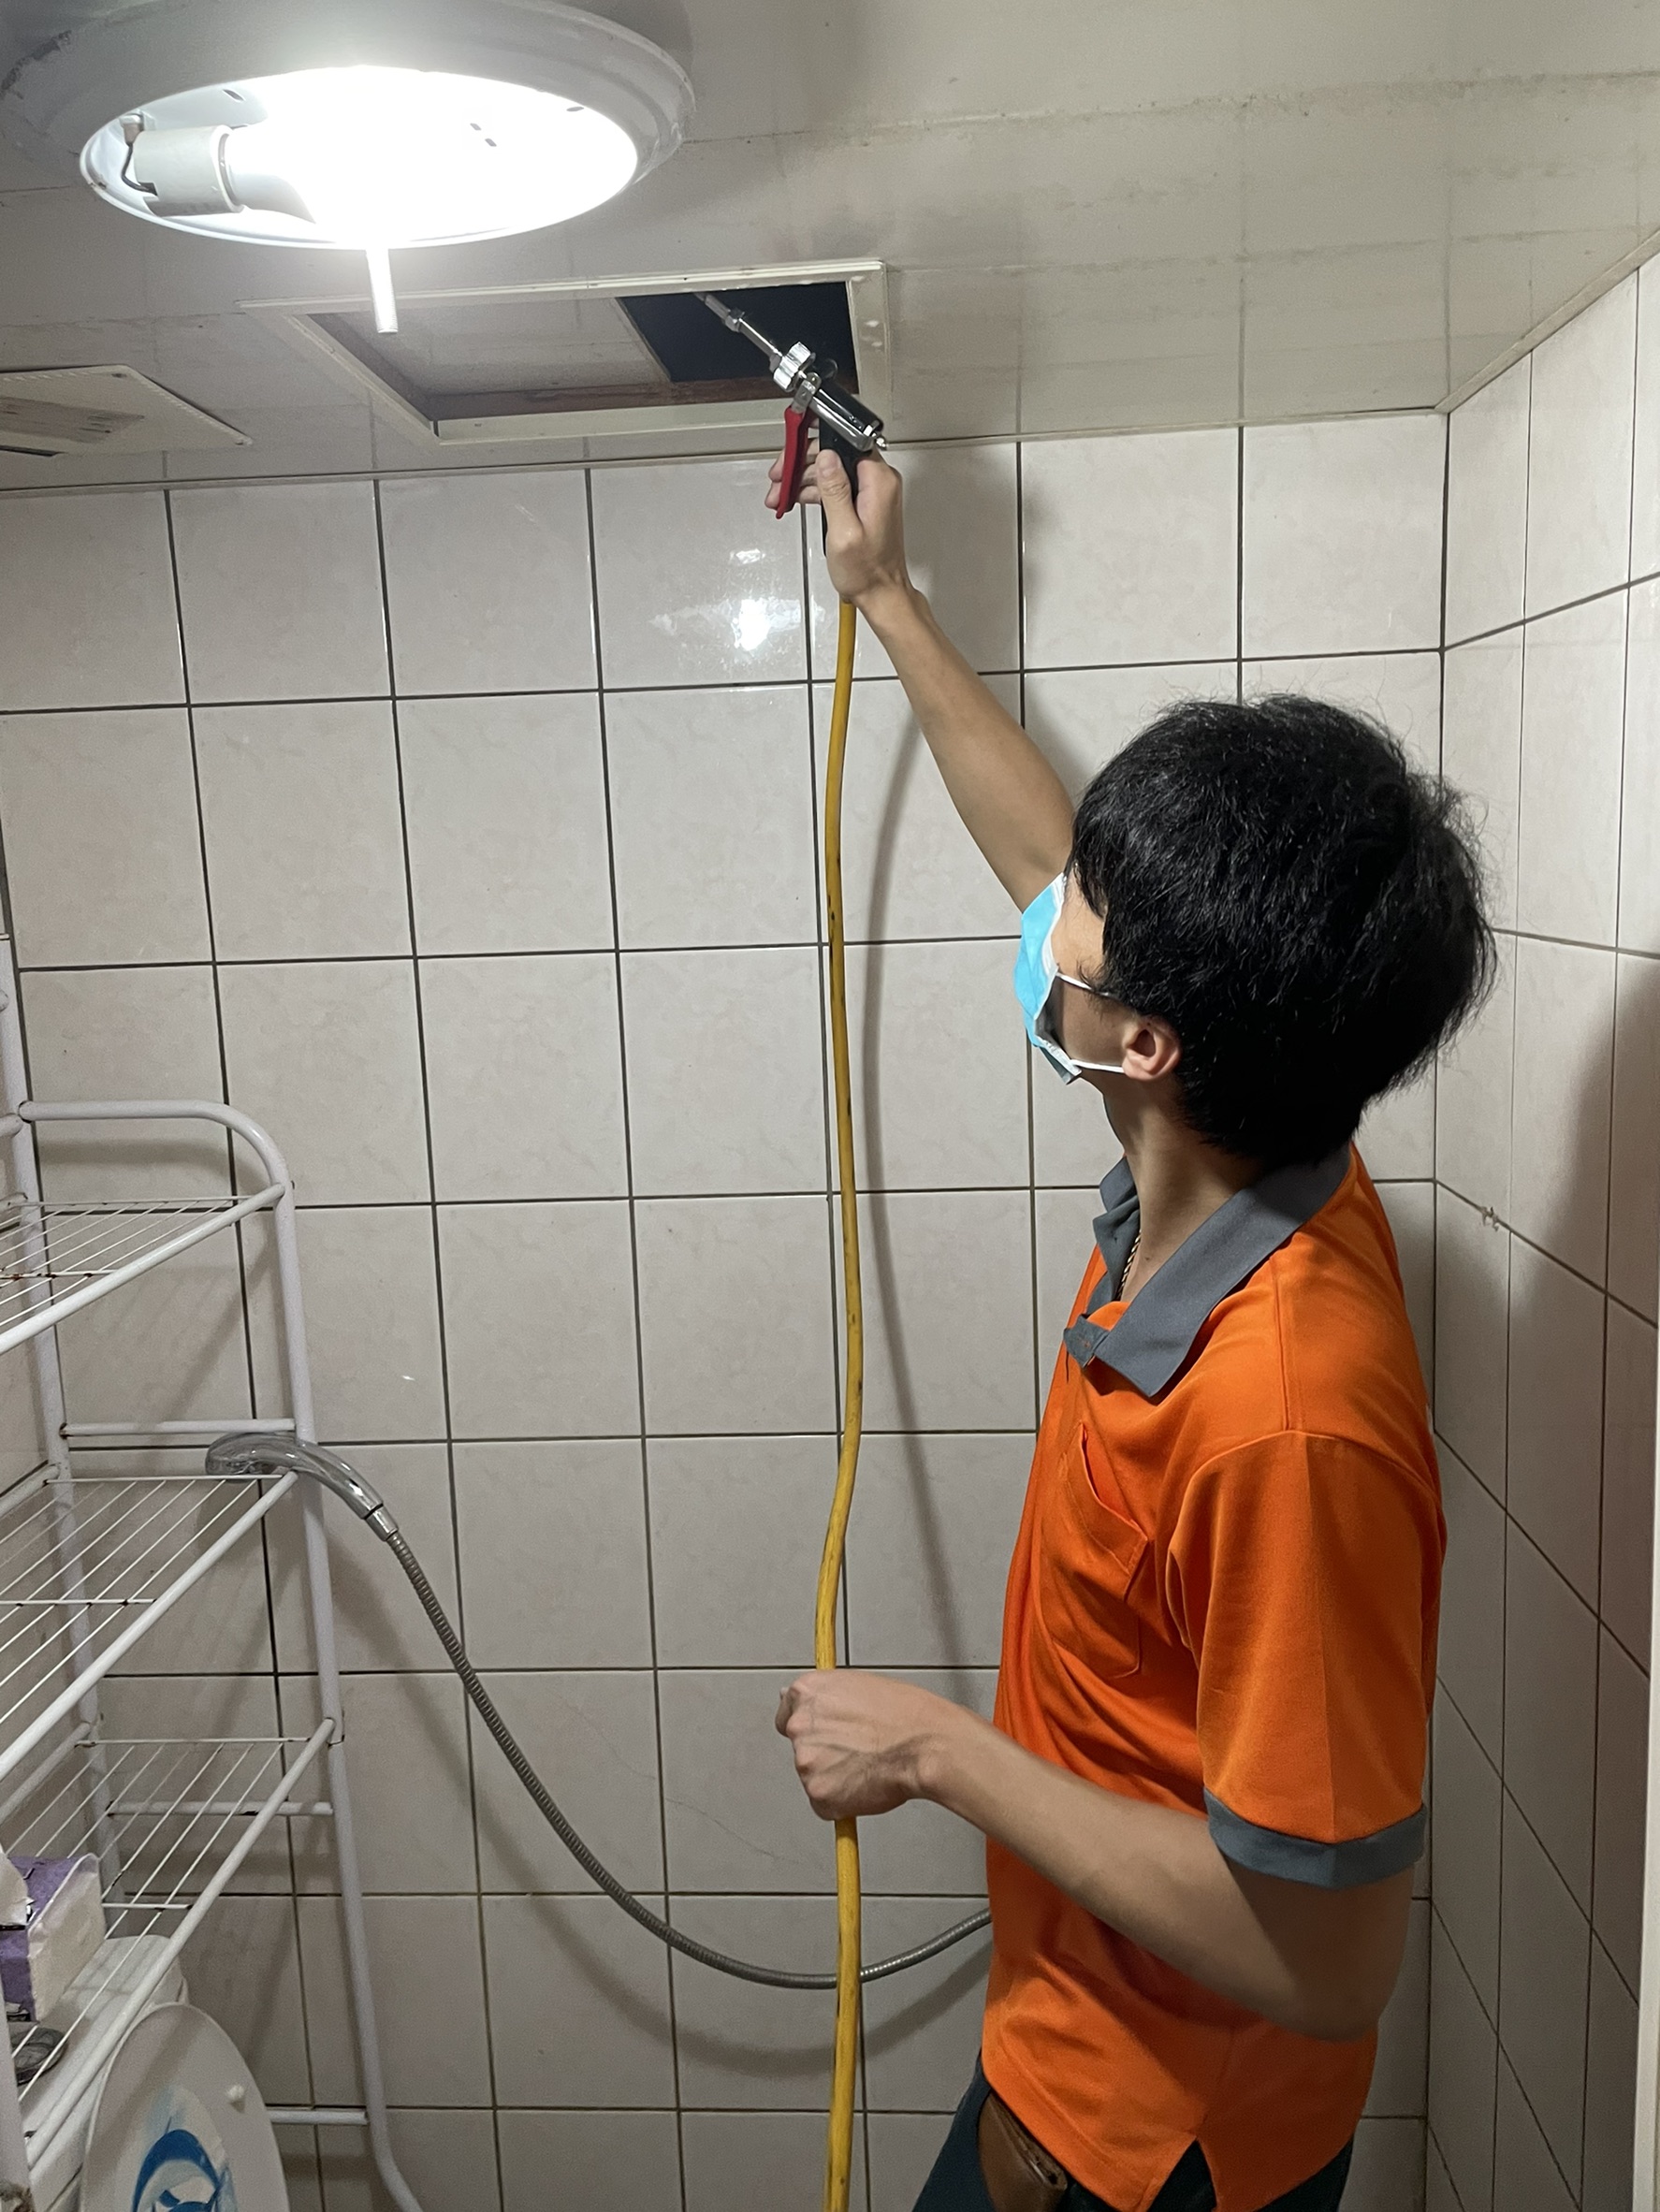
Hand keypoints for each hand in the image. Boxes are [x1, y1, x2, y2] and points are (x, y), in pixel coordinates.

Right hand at [764, 445, 912, 613]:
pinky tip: (796, 499)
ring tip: (780, 495)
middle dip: (801, 464)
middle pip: (834, 454)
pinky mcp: (865, 501)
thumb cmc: (868, 572)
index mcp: (879, 483)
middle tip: (779, 478)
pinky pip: (836, 485)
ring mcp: (872, 491)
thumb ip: (834, 491)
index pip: (842, 443)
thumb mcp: (844, 532)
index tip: (791, 454)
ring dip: (803, 479)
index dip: (812, 447)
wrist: (881, 593)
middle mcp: (879, 482)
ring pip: (831, 469)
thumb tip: (827, 458)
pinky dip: (814, 491)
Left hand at [775, 1669, 960, 1820]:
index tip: (821, 1734)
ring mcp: (806, 1763)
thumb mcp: (858, 1684)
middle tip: (858, 1752)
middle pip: (802, 1747)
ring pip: (815, 1776)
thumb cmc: (904, 1714)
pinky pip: (825, 1803)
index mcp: (806, 1693)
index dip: (810, 1728)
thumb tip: (806, 1703)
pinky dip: (842, 1801)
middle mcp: (800, 1726)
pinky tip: (867, 1783)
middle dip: (824, 1753)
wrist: (924, 1744)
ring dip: (835, 1776)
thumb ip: (826, 1696)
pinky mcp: (819, 1795)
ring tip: (869, 1765)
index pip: (786, 1716)